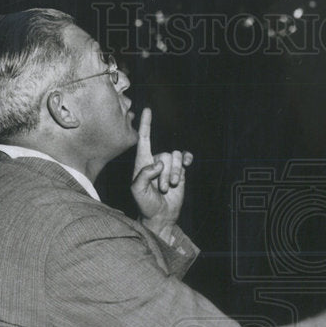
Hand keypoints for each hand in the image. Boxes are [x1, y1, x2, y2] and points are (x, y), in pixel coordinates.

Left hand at [131, 108, 193, 234]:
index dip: (146, 125)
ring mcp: (169, 166)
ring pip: (176, 158)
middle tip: (161, 188)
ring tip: (170, 187)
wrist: (160, 216)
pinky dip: (187, 160)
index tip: (147, 110)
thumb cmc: (145, 204)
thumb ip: (143, 174)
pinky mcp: (180, 171)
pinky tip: (188, 164)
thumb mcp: (137, 190)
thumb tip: (159, 163)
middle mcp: (155, 161)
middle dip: (165, 173)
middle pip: (165, 155)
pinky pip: (185, 159)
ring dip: (175, 174)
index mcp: (142, 163)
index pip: (144, 140)